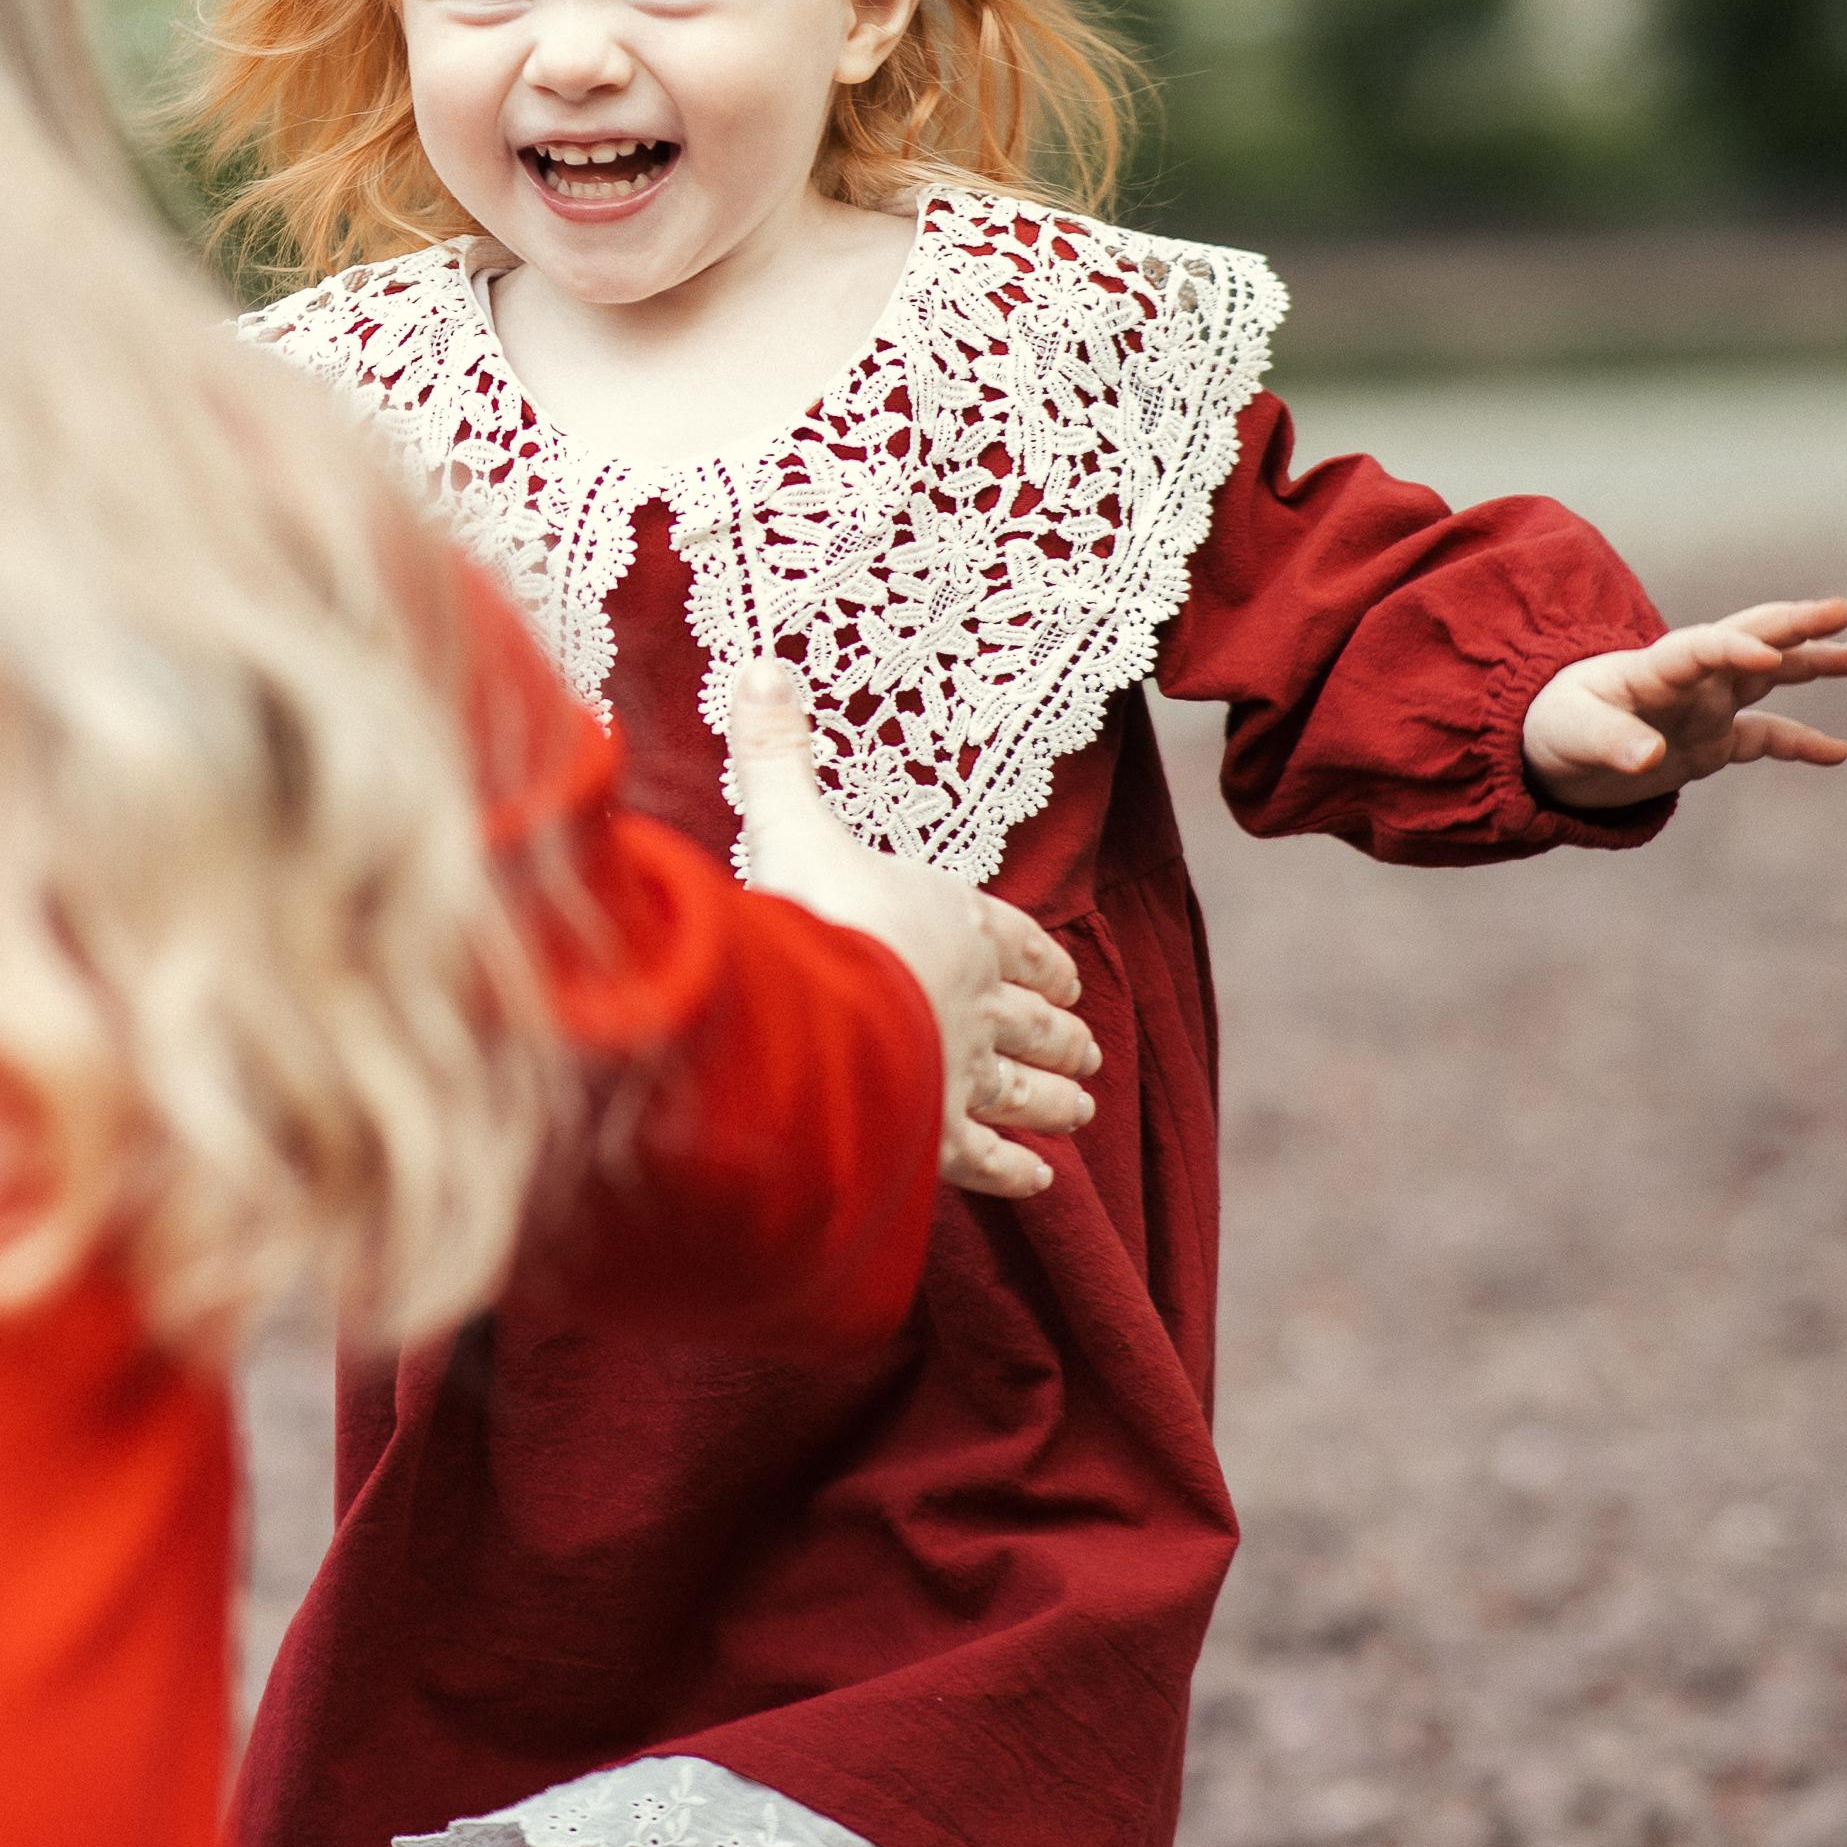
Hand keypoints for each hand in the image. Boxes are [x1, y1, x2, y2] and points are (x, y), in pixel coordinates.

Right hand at [728, 659, 1098, 1198]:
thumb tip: (759, 663)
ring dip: (1055, 1097)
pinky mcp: (936, 1133)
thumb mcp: (790, 820)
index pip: (1010, 937)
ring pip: (1024, 1088)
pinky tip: (1039, 1182)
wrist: (824, 1007)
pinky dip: (1015, 1170)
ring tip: (1082, 1108)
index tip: (1067, 973)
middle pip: (1029, 1017)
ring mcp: (959, 1068)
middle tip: (1087, 1048)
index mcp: (951, 921)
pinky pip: (986, 1156)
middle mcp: (971, 998)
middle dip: (1059, 1032)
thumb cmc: (812, 910)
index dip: (1038, 956)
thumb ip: (777, 753)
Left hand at [1521, 597, 1846, 808]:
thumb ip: (1611, 742)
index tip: (1768, 658)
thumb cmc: (1555, 727)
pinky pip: (1765, 738)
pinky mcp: (1711, 742)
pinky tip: (1838, 753)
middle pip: (1746, 641)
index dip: (1733, 649)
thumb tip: (1651, 758)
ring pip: (1768, 679)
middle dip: (1790, 627)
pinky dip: (1799, 743)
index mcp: (1652, 668)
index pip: (1700, 647)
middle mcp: (1688, 681)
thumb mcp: (1573, 735)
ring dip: (1810, 664)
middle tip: (1839, 611)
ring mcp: (1704, 708)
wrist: (1550, 746)